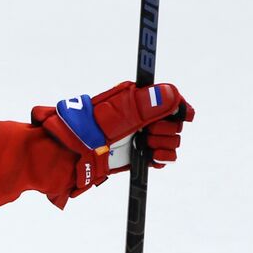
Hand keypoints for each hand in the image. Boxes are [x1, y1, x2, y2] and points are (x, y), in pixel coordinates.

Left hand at [32, 81, 194, 191]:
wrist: (69, 156)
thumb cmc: (86, 130)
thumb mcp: (116, 114)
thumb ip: (144, 104)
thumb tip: (172, 95)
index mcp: (137, 100)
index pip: (171, 100)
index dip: (179, 108)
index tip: (183, 117)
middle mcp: (142, 117)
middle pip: (174, 122)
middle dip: (167, 129)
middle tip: (149, 135)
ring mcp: (141, 136)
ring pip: (171, 139)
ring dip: (164, 144)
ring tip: (146, 147)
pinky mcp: (139, 154)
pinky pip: (164, 155)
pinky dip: (163, 157)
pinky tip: (152, 157)